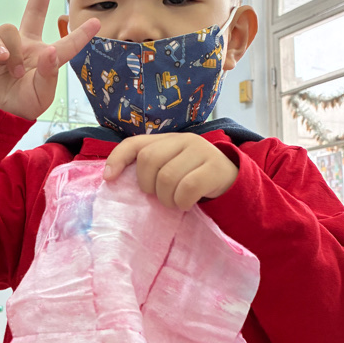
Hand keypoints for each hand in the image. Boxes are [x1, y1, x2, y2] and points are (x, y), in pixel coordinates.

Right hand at [0, 0, 98, 120]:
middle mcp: (28, 46)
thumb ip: (49, 74)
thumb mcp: (40, 95)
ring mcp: (7, 44)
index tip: (96, 22)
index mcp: (46, 58)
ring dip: (15, 52)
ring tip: (16, 73)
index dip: (80, 33)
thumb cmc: (19, 106)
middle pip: (34, 12)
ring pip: (12, 29)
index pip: (66, 43)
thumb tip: (50, 51)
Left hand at [103, 133, 238, 210]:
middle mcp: (184, 139)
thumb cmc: (194, 176)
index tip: (109, 179)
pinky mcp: (214, 168)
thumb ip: (151, 166)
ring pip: (167, 177)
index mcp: (168, 138)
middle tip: (158, 196)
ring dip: (166, 198)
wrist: (233, 179)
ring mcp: (201, 151)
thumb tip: (112, 177)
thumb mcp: (172, 166)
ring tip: (174, 202)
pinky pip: (187, 188)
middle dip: (148, 185)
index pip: (135, 143)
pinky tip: (186, 204)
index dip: (118, 159)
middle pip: (149, 160)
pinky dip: (182, 202)